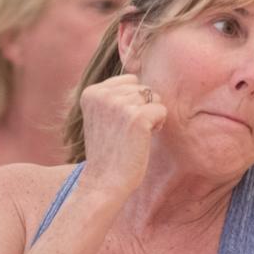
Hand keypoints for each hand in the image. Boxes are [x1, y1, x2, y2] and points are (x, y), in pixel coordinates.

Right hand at [78, 74, 167, 193]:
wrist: (104, 181)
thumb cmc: (108, 150)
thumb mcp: (101, 116)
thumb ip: (112, 95)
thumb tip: (139, 73)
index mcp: (91, 92)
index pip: (129, 80)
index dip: (132, 101)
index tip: (120, 123)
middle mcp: (103, 94)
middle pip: (143, 88)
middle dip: (143, 107)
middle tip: (128, 132)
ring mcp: (120, 104)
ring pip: (154, 97)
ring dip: (151, 116)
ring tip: (135, 135)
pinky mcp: (137, 117)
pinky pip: (162, 110)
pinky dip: (159, 124)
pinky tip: (144, 139)